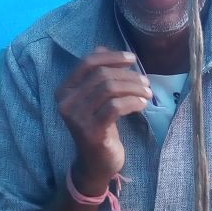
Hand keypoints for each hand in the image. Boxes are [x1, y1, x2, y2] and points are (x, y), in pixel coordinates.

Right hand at [56, 47, 151, 193]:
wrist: (96, 163)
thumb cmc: (100, 127)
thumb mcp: (96, 99)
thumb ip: (96, 74)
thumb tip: (104, 47)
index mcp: (64, 90)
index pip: (88, 62)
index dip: (112, 57)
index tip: (133, 59)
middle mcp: (66, 102)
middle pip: (102, 75)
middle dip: (128, 75)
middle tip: (146, 82)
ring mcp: (77, 118)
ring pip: (109, 89)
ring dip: (133, 88)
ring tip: (147, 93)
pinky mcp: (91, 131)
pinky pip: (115, 107)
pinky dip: (133, 102)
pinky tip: (143, 104)